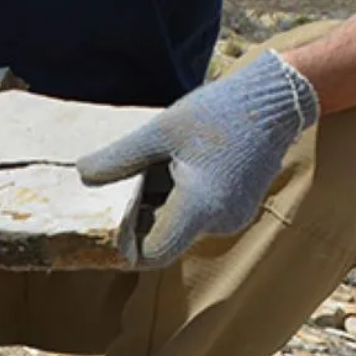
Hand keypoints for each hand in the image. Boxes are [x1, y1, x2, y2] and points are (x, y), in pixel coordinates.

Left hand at [75, 50, 319, 267]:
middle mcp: (218, 222)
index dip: (125, 245)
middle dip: (137, 216)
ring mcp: (230, 217)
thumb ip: (121, 158)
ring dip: (156, 202)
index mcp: (200, 208)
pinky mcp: (235, 207)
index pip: (153, 252)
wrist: (272, 103)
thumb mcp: (160, 131)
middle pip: (163, 235)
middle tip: (115, 185)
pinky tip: (169, 162)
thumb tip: (83, 175)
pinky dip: (176, 195)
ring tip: (147, 164)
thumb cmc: (217, 114)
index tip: (101, 225)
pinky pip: (195, 211)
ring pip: (178, 222)